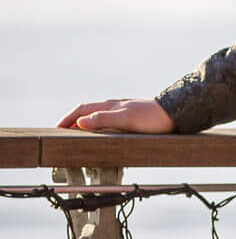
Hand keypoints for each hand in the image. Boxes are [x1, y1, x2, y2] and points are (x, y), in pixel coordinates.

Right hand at [56, 99, 174, 133]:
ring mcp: (123, 110)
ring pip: (97, 114)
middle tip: (62, 130)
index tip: (56, 128)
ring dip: (85, 122)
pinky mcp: (132, 116)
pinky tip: (103, 131)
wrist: (177, 113)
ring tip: (78, 132)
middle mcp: (114, 105)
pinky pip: (108, 119)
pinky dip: (98, 124)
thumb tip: (80, 123)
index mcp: (110, 105)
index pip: (81, 109)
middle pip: (87, 110)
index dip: (67, 118)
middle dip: (72, 119)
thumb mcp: (126, 119)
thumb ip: (103, 119)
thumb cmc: (153, 118)